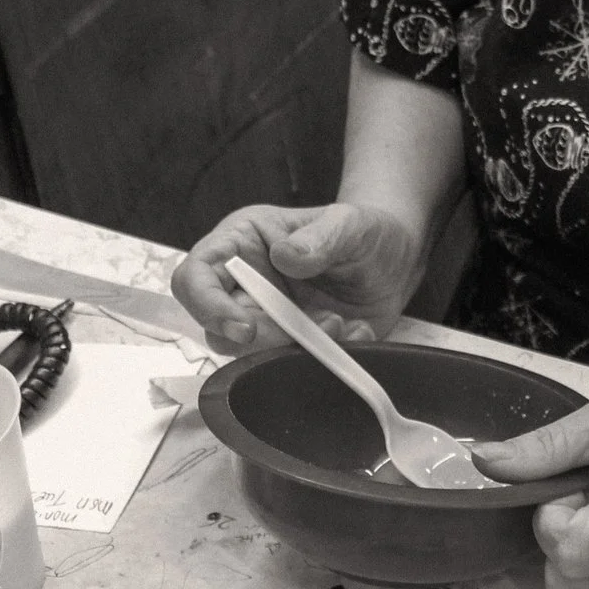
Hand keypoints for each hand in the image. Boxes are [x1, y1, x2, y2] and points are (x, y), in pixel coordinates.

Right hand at [168, 203, 422, 355]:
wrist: (396, 258)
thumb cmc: (362, 229)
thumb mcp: (350, 222)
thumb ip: (321, 237)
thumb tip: (285, 256)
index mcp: (242, 244)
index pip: (193, 277)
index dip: (205, 306)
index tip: (242, 329)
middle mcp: (245, 286)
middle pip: (218, 329)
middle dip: (265, 337)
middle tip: (317, 324)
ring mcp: (268, 319)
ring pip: (251, 355)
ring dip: (296, 348)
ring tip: (340, 323)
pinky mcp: (293, 345)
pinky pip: (294, 366)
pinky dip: (326, 357)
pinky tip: (356, 331)